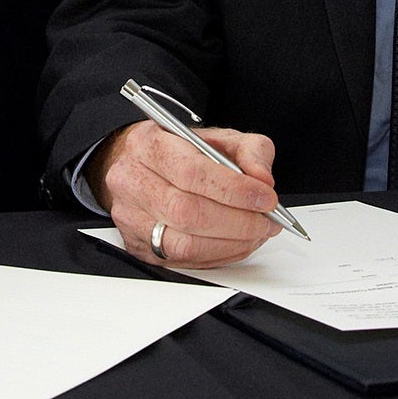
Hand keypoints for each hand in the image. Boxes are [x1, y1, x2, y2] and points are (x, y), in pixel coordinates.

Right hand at [95, 120, 281, 267]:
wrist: (138, 165)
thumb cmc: (178, 151)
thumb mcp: (218, 138)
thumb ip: (249, 152)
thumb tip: (263, 180)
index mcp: (149, 145)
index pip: (192, 172)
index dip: (234, 190)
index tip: (265, 198)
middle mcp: (132, 181)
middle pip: (187, 212)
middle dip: (237, 221)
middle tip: (266, 221)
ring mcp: (131, 217)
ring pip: (183, 243)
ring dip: (230, 243)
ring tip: (255, 234)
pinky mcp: (138, 246)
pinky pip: (182, 261)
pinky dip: (218, 256)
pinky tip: (236, 244)